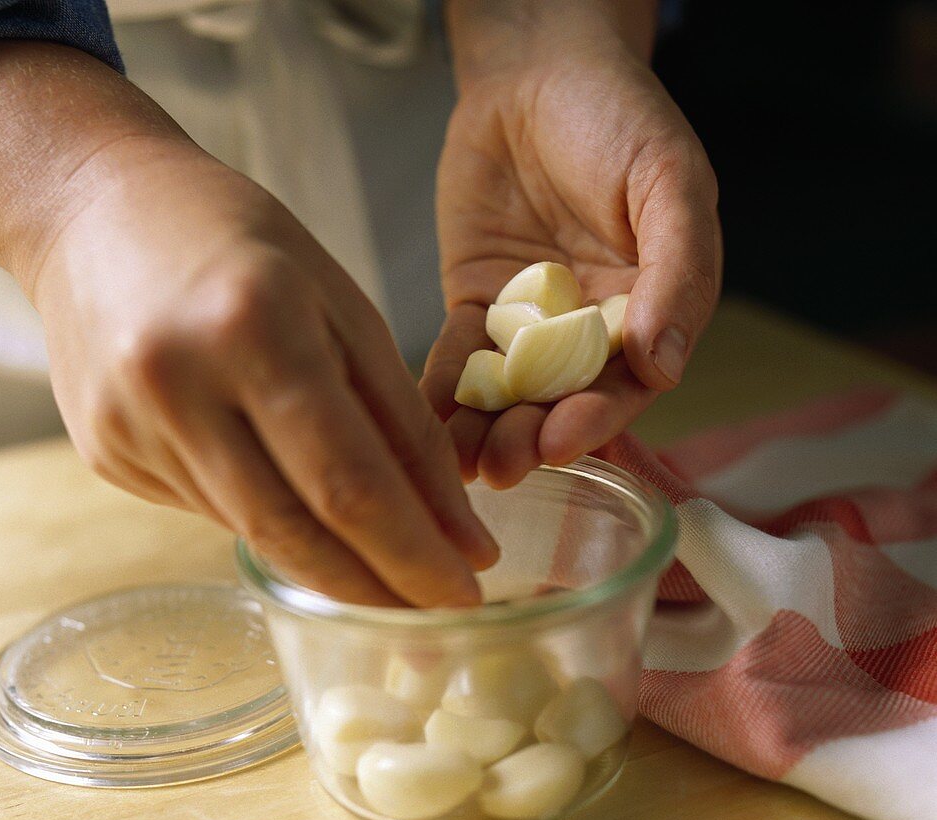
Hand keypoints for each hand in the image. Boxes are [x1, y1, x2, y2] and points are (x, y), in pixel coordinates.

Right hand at [31, 140, 497, 605]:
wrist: (91, 210)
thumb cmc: (238, 242)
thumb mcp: (339, 303)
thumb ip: (399, 417)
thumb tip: (453, 526)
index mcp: (252, 326)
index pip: (348, 480)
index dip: (414, 551)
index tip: (469, 589)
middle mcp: (177, 385)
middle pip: (294, 531)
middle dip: (378, 588)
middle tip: (435, 614)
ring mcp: (128, 428)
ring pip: (252, 532)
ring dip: (330, 566)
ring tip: (387, 576)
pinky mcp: (104, 456)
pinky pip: (211, 510)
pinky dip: (271, 523)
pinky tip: (299, 513)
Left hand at [424, 15, 721, 487]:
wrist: (535, 72)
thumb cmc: (617, 118)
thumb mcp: (668, 182)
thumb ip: (677, 269)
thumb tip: (662, 366)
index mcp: (648, 313)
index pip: (624, 385)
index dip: (595, 419)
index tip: (560, 443)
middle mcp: (589, 333)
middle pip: (560, 404)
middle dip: (531, 440)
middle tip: (500, 468)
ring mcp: (529, 327)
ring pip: (507, 396)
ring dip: (483, 434)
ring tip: (456, 466)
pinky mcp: (476, 311)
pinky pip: (457, 361)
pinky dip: (441, 394)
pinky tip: (422, 425)